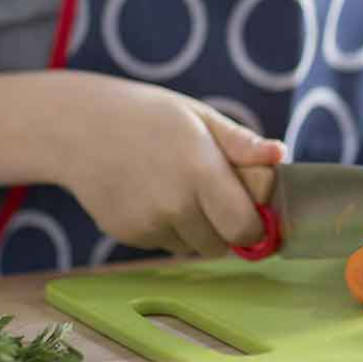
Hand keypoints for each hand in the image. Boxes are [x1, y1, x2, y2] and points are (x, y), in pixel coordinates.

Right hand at [56, 72, 285, 257]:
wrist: (82, 127)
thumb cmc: (150, 115)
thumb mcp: (201, 117)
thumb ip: (242, 143)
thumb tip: (280, 155)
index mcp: (201, 171)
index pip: (244, 228)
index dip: (257, 227)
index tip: (258, 213)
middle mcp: (175, 204)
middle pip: (221, 244)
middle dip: (229, 228)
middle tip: (219, 195)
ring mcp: (148, 224)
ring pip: (193, 246)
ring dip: (199, 228)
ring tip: (181, 186)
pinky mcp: (128, 235)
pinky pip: (165, 243)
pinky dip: (170, 227)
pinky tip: (154, 193)